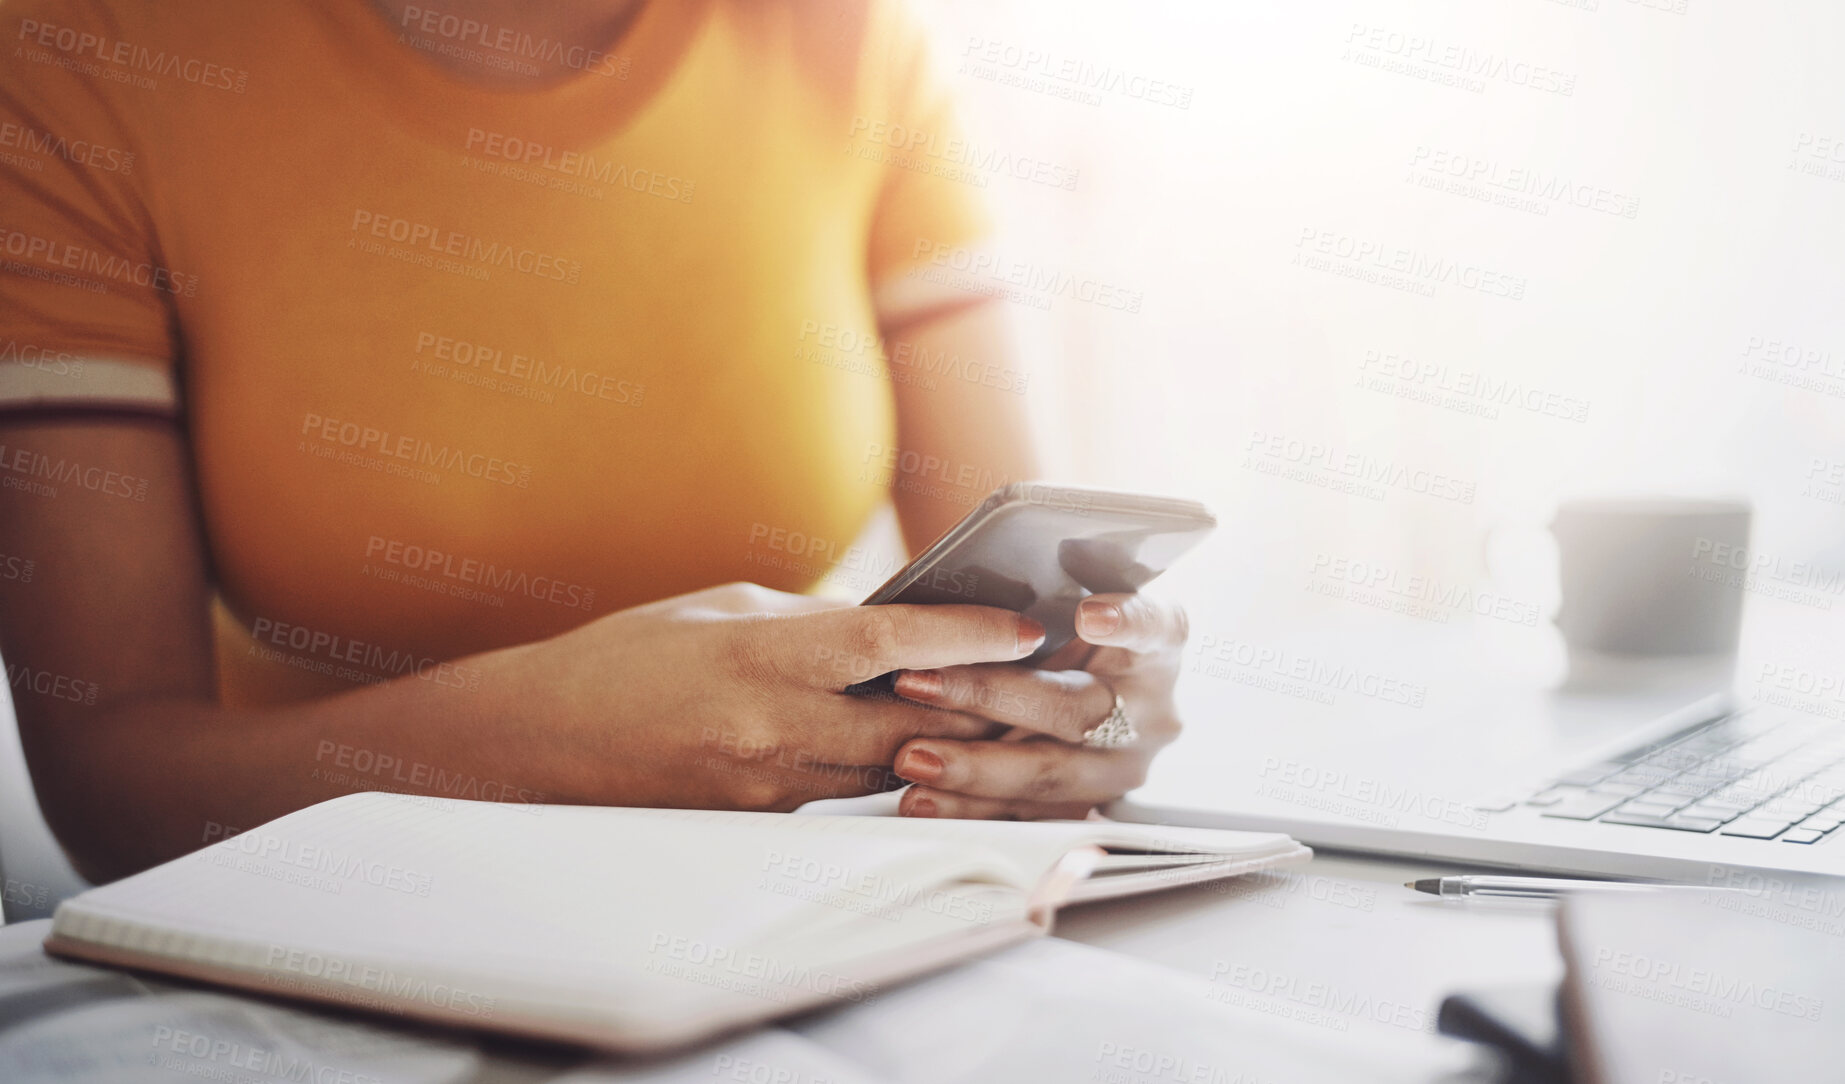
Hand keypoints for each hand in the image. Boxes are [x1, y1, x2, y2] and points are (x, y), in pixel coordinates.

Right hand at [511, 582, 1039, 810]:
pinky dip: (890, 771)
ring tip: (1006, 714)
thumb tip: (892, 624)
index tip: (1026, 629)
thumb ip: (812, 620)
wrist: (541, 742)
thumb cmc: (630, 657)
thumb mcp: (724, 609)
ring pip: (890, 770)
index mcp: (761, 656)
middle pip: (912, 725)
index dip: (967, 637)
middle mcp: (771, 729)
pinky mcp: (761, 822)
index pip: (888, 644)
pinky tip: (923, 747)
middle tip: (1047, 682)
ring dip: (949, 744)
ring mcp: (767, 786)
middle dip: (984, 704)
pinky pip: (848, 797)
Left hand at [884, 593, 1187, 818]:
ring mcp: (1122, 766)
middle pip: (1077, 708)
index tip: (1087, 616)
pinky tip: (920, 799)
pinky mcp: (1083, 807)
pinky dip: (967, 807)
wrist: (1072, 687)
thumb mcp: (1070, 596)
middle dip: (990, 695)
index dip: (1126, 622)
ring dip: (973, 766)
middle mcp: (1152, 710)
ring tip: (911, 756)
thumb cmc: (1059, 628)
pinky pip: (1025, 813)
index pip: (1155, 628)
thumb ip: (1051, 587)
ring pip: (1050, 772)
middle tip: (921, 683)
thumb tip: (1018, 561)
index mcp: (1159, 647)